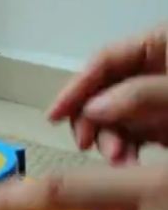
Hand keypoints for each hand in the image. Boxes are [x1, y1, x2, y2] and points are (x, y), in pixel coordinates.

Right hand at [49, 24, 167, 162]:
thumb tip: (91, 109)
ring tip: (119, 162)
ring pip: (113, 117)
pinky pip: (132, 135)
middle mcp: (149, 69)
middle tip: (88, 146)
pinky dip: (125, 151)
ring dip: (108, 141)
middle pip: (102, 91)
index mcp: (156, 44)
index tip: (52, 116)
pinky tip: (128, 164)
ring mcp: (155, 98)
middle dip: (93, 121)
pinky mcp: (161, 123)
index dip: (75, 88)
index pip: (103, 62)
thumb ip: (139, 94)